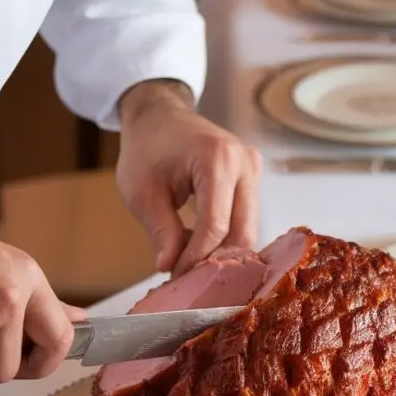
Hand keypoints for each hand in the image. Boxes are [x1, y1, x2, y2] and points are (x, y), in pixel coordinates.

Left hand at [117, 80, 261, 275]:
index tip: (176, 277)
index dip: (197, 258)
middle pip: (243, 231)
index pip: (216, 225)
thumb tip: (171, 268)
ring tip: (191, 263)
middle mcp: (245, 162)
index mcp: (217, 159)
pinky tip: (201, 245)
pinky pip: (245, 217)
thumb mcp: (142, 193)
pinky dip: (225, 237)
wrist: (158, 115)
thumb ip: (162, 231)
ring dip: (222, 251)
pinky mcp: (252, 177)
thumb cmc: (146, 148)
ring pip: (248, 228)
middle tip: (188, 280)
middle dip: (215, 260)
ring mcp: (253, 168)